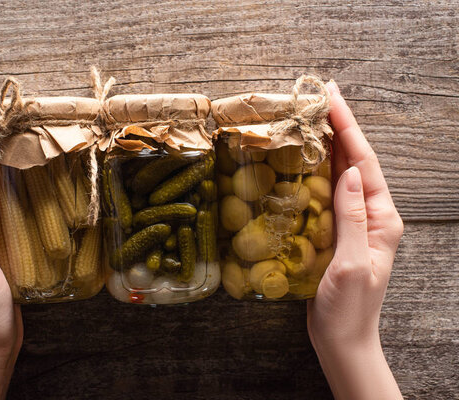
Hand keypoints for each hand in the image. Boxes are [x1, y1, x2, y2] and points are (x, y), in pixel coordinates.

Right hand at [307, 81, 403, 398]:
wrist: (341, 338)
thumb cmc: (348, 307)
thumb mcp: (352, 263)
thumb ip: (352, 217)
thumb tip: (351, 170)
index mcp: (382, 219)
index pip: (365, 164)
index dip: (348, 128)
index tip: (332, 98)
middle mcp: (372, 215)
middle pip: (355, 162)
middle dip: (340, 128)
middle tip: (320, 97)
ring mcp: (354, 222)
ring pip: (341, 174)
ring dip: (327, 145)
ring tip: (312, 118)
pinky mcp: (337, 231)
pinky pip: (326, 193)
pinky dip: (315, 171)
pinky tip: (302, 160)